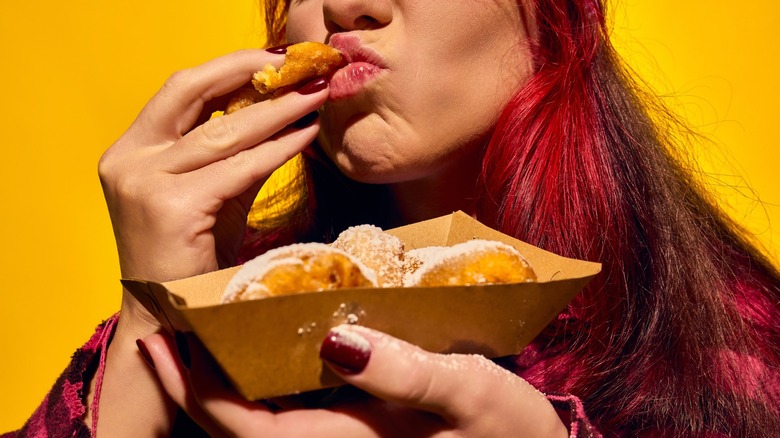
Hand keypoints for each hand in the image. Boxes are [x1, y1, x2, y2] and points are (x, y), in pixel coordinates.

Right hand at [99, 49, 327, 284]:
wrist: (170, 318)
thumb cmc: (192, 257)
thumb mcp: (211, 193)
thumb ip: (235, 153)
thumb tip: (283, 111)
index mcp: (131, 150)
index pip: (180, 90)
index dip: (229, 66)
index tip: (274, 57)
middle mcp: (129, 160)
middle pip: (192, 92)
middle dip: (252, 72)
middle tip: (300, 67)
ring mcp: (144, 182)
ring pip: (223, 132)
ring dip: (277, 109)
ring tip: (314, 95)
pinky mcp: (171, 208)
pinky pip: (238, 168)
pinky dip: (278, 148)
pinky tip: (306, 135)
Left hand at [141, 325, 568, 436]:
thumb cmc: (509, 429)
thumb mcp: (470, 393)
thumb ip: (405, 372)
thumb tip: (336, 341)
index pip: (249, 432)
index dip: (199, 394)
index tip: (169, 343)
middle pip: (238, 434)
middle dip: (190, 388)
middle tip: (163, 334)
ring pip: (257, 427)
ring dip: (217, 387)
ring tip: (194, 338)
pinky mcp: (354, 436)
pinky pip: (285, 419)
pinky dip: (254, 389)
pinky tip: (253, 355)